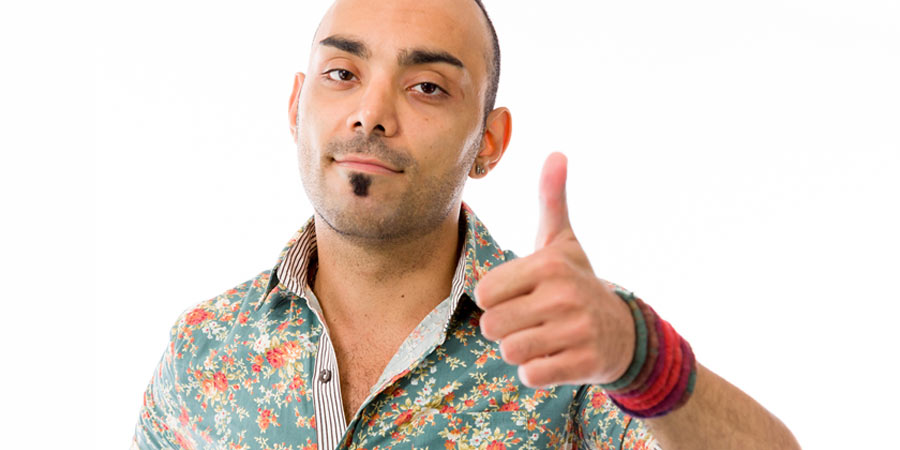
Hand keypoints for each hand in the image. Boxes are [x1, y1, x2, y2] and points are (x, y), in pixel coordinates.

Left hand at [475, 152, 635, 387]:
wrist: (625, 332)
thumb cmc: (578, 282)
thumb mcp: (563, 242)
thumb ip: (551, 199)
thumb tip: (556, 153)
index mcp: (548, 265)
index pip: (484, 293)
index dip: (496, 299)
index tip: (520, 294)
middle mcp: (562, 296)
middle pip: (492, 326)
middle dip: (505, 327)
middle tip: (531, 319)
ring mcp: (575, 332)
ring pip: (510, 352)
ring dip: (520, 349)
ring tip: (543, 336)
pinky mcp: (582, 364)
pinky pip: (531, 376)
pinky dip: (537, 371)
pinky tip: (555, 356)